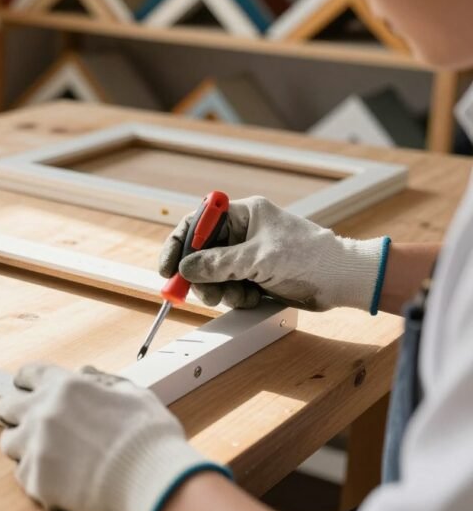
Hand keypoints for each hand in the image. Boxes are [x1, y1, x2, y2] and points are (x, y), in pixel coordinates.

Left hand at [0, 363, 228, 510]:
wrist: (154, 482)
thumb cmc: (150, 436)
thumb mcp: (132, 393)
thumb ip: (102, 381)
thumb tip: (84, 372)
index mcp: (65, 387)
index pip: (27, 374)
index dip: (27, 382)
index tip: (28, 390)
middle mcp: (43, 412)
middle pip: (6, 406)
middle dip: (17, 414)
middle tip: (35, 425)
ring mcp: (36, 447)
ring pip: (8, 442)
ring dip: (24, 446)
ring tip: (48, 455)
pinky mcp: (36, 480)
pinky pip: (22, 475)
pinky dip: (38, 476)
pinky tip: (60, 480)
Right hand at [159, 196, 388, 311]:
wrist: (342, 279)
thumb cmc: (308, 257)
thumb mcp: (257, 259)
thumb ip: (218, 263)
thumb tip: (186, 268)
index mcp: (243, 214)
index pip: (197, 222)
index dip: (179, 244)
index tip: (168, 267)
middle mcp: (242, 232)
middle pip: (201, 253)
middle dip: (202, 275)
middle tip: (204, 293)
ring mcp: (247, 255)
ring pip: (213, 275)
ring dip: (221, 290)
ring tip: (240, 295)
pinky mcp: (254, 275)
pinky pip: (229, 287)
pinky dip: (237, 296)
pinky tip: (254, 297)